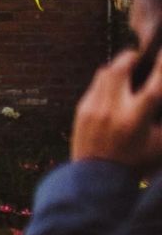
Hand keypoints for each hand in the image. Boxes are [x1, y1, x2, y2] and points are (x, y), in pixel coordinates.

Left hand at [71, 46, 161, 168]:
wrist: (95, 178)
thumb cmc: (135, 162)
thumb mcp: (159, 145)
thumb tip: (159, 96)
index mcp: (135, 120)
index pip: (153, 87)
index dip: (161, 68)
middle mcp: (112, 110)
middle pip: (120, 68)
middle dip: (132, 57)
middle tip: (140, 55)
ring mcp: (93, 108)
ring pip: (105, 73)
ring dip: (118, 67)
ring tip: (129, 68)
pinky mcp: (81, 109)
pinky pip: (95, 85)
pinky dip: (107, 81)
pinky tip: (115, 87)